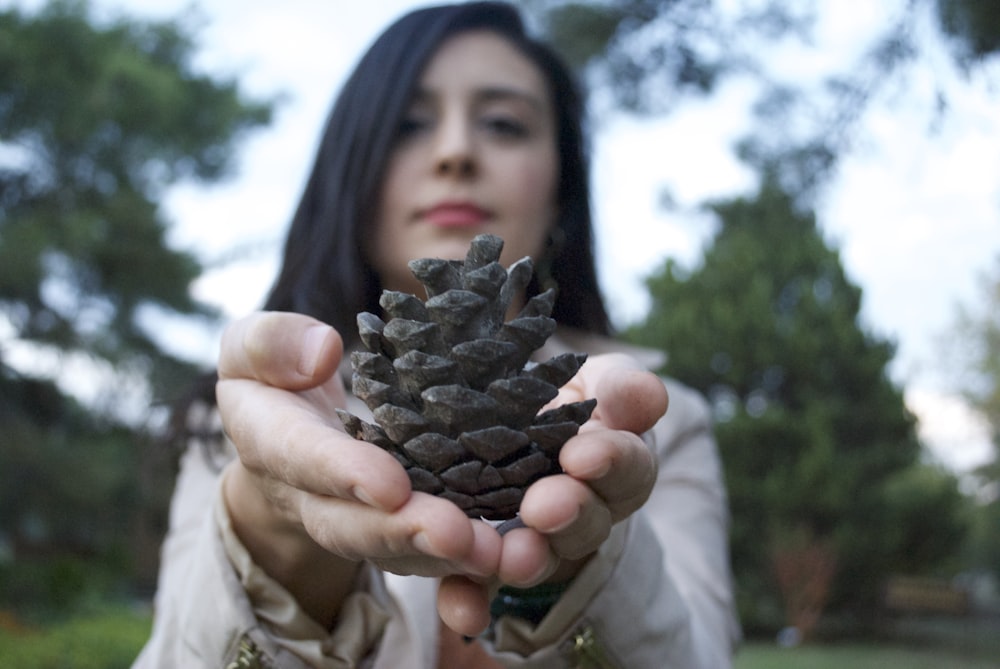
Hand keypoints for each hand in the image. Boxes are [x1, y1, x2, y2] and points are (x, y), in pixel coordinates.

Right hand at [216, 312, 499, 627]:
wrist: (287, 431)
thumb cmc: (273, 376)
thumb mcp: (250, 346)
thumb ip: (270, 344)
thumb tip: (323, 352)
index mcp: (272, 441)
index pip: (303, 458)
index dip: (344, 474)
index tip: (389, 485)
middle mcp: (313, 496)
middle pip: (355, 525)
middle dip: (405, 533)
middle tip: (456, 536)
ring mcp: (357, 519)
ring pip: (399, 550)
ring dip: (448, 557)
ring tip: (498, 555)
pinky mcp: (398, 525)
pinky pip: (430, 552)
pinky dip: (468, 561)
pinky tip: (514, 554)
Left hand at [438, 353, 667, 634]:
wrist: (500, 418)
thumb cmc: (560, 397)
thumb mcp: (595, 382)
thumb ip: (620, 388)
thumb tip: (651, 394)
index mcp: (615, 467)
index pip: (627, 467)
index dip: (610, 461)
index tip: (582, 454)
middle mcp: (582, 514)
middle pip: (586, 523)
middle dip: (568, 515)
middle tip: (543, 507)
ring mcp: (535, 543)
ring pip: (537, 558)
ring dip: (524, 560)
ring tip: (508, 555)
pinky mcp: (483, 564)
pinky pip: (478, 588)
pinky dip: (470, 602)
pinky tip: (461, 610)